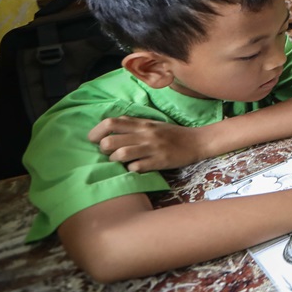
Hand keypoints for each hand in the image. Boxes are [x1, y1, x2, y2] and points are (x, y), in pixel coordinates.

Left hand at [88, 116, 207, 171]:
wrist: (197, 142)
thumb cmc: (172, 134)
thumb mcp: (152, 124)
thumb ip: (133, 125)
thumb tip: (109, 127)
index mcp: (142, 123)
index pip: (110, 122)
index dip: (96, 132)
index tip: (94, 140)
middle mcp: (145, 134)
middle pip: (110, 141)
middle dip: (103, 149)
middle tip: (108, 153)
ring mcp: (152, 148)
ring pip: (120, 155)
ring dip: (115, 160)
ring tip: (120, 161)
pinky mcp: (159, 161)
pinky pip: (136, 167)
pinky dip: (131, 169)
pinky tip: (136, 167)